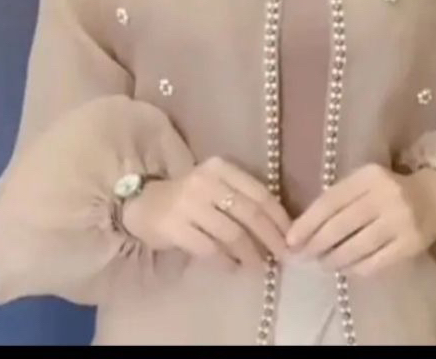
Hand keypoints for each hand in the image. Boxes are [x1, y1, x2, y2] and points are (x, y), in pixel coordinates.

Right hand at [122, 156, 290, 270]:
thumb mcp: (216, 186)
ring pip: (232, 233)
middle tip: (282, 257)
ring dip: (251, 253)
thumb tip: (279, 228)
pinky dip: (226, 261)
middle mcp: (206, 181)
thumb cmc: (189, 197)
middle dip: (271, 238)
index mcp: (221, 168)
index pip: (260, 193)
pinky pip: (210, 248)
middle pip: (249, 213)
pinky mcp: (175, 227)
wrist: (143, 203)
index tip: (292, 238)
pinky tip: (233, 267)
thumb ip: (242, 198)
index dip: (280, 218)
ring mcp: (189, 204)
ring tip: (259, 266)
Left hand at [285, 164, 435, 276]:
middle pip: (340, 225)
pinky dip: (355, 268)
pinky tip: (345, 269)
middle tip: (302, 256)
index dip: (307, 222)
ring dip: (333, 259)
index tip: (291, 240)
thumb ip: (340, 198)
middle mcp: (384, 196)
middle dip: (316, 244)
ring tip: (322, 264)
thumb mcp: (365, 182)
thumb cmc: (391, 188)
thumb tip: (304, 228)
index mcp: (369, 176)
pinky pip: (375, 262)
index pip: (330, 200)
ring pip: (356, 247)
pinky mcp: (411, 245)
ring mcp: (399, 222)